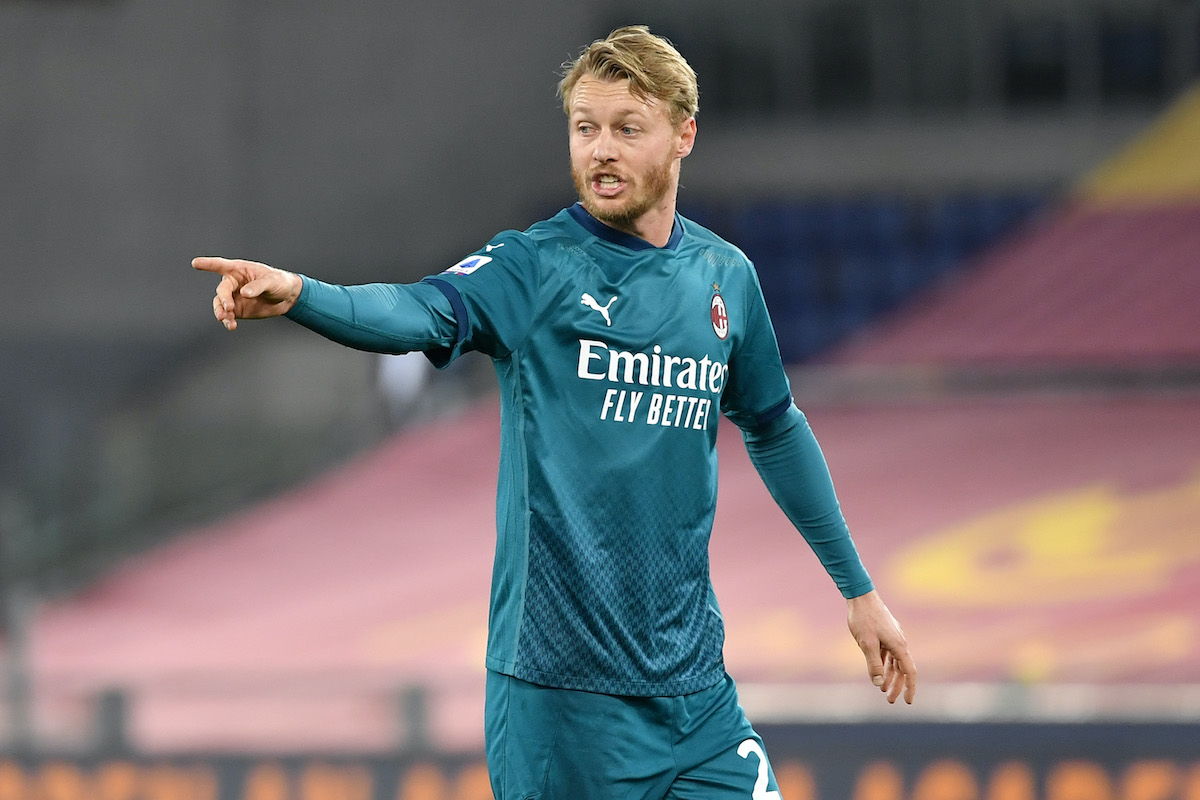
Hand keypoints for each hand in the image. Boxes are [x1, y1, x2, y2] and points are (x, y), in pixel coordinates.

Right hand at [192, 256, 303, 330]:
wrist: (287, 297)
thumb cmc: (279, 282)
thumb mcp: (272, 281)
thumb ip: (258, 286)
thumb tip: (244, 293)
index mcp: (240, 270)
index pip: (221, 266)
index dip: (208, 264)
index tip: (195, 263)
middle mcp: (234, 283)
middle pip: (222, 290)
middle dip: (223, 299)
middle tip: (229, 308)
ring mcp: (234, 297)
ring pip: (220, 304)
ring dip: (221, 312)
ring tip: (226, 319)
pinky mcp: (238, 310)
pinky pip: (228, 315)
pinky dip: (228, 321)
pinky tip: (231, 325)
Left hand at [847, 589, 916, 703]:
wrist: (861, 596)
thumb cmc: (863, 619)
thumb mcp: (866, 644)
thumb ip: (873, 665)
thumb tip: (879, 684)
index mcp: (899, 645)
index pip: (909, 672)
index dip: (910, 688)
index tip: (908, 702)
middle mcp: (899, 642)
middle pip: (902, 669)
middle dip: (897, 686)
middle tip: (889, 700)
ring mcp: (892, 636)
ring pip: (894, 661)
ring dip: (890, 676)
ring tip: (882, 690)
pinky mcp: (885, 633)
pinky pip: (887, 653)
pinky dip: (884, 664)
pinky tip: (878, 671)